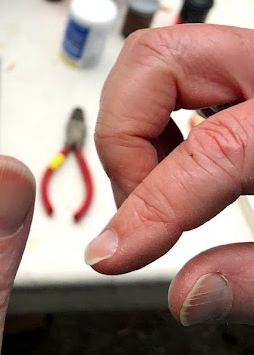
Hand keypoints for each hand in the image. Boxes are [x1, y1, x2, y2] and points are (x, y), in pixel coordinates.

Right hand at [86, 25, 253, 325]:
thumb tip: (188, 295)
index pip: (211, 147)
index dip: (150, 206)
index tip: (113, 253)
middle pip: (154, 59)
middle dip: (126, 138)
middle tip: (141, 205)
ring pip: (155, 59)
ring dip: (136, 128)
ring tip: (158, 189)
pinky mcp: (245, 69)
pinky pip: (176, 78)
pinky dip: (157, 122)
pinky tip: (180, 169)